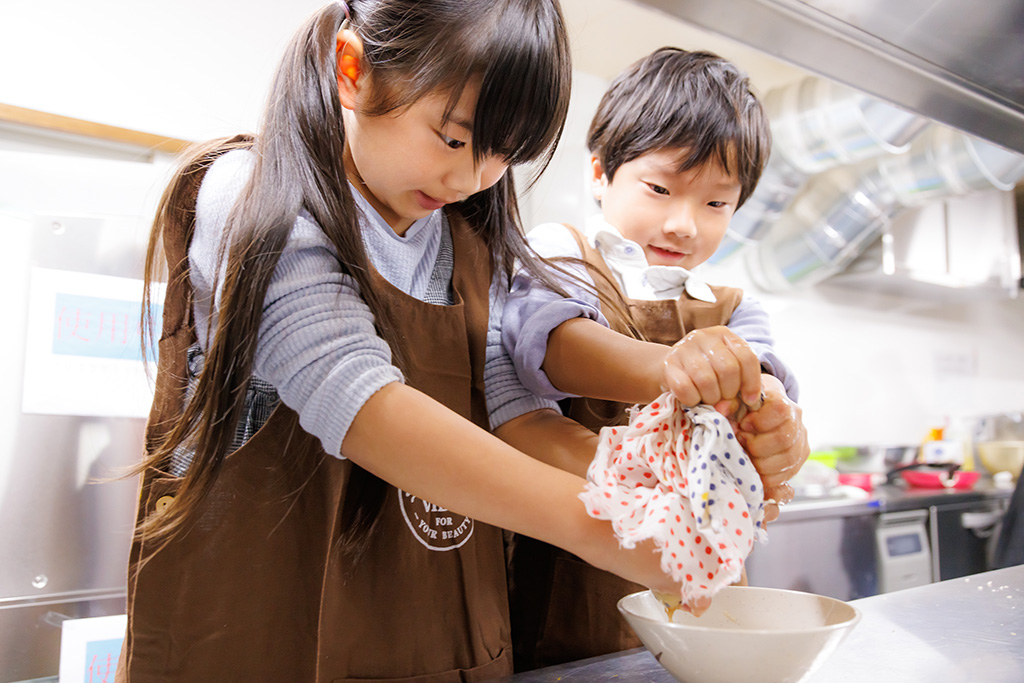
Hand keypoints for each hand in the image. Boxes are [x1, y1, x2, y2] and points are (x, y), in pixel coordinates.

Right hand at [661, 327, 762, 407]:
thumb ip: (739, 386)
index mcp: (723, 334)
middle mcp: (703, 336)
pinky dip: (692, 400)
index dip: (752, 382)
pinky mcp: (668, 364)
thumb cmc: (706, 373)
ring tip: (708, 399)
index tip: (749, 400)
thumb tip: (736, 405)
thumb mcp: (726, 372)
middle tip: (723, 398)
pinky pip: (685, 388)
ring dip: (711, 398)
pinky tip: (693, 399)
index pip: (747, 357)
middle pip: (728, 369)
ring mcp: (683, 348)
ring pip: (706, 380)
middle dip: (729, 392)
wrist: (671, 370)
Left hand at [715, 374, 807, 522]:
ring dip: (760, 462)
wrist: (761, 413)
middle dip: (756, 445)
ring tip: (747, 454)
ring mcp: (800, 444)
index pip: (780, 411)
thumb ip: (729, 402)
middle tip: (742, 441)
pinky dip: (765, 476)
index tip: (743, 424)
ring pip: (786, 460)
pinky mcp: (797, 462)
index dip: (759, 421)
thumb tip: (720, 410)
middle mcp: (797, 423)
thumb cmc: (746, 405)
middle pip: (782, 439)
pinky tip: (753, 467)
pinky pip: (784, 476)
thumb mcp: (737, 398)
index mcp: (783, 402)